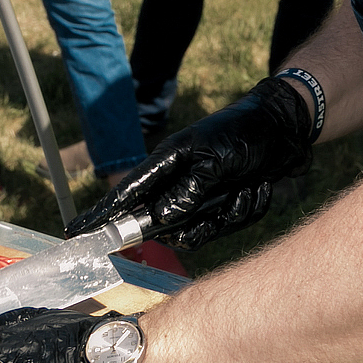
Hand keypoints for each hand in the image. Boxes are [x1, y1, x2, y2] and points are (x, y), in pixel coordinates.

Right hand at [64, 77, 316, 249]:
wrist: (287, 130)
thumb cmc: (247, 133)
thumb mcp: (217, 156)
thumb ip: (189, 187)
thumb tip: (163, 217)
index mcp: (168, 163)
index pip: (126, 193)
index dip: (101, 214)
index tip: (75, 232)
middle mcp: (179, 184)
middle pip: (165, 224)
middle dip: (197, 219)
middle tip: (224, 196)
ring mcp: (200, 199)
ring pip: (198, 231)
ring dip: (228, 213)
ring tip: (248, 185)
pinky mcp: (222, 209)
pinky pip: (226, 229)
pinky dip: (246, 210)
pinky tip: (259, 186)